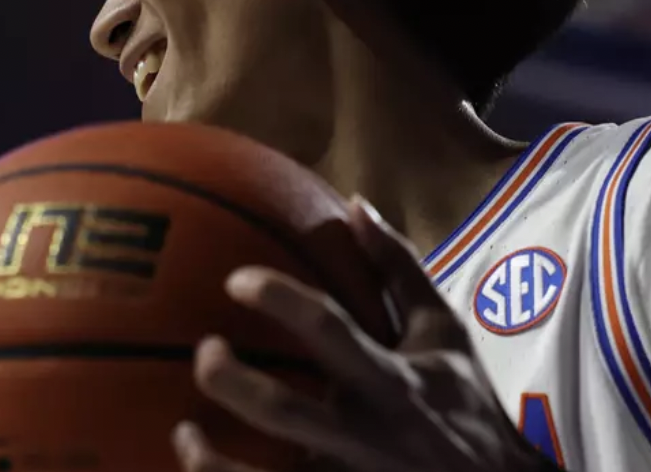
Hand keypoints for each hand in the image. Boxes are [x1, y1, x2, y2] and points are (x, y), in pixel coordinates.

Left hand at [171, 197, 554, 471]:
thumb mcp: (443, 329)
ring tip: (185, 431)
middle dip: (232, 383)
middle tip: (205, 350)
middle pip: (283, 412)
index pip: (329, 331)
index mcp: (392, 381)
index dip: (280, 301)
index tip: (237, 279)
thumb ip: (398, 268)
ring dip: (214, 462)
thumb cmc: (465, 401)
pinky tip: (196, 461)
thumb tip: (354, 205)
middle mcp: (365, 434)